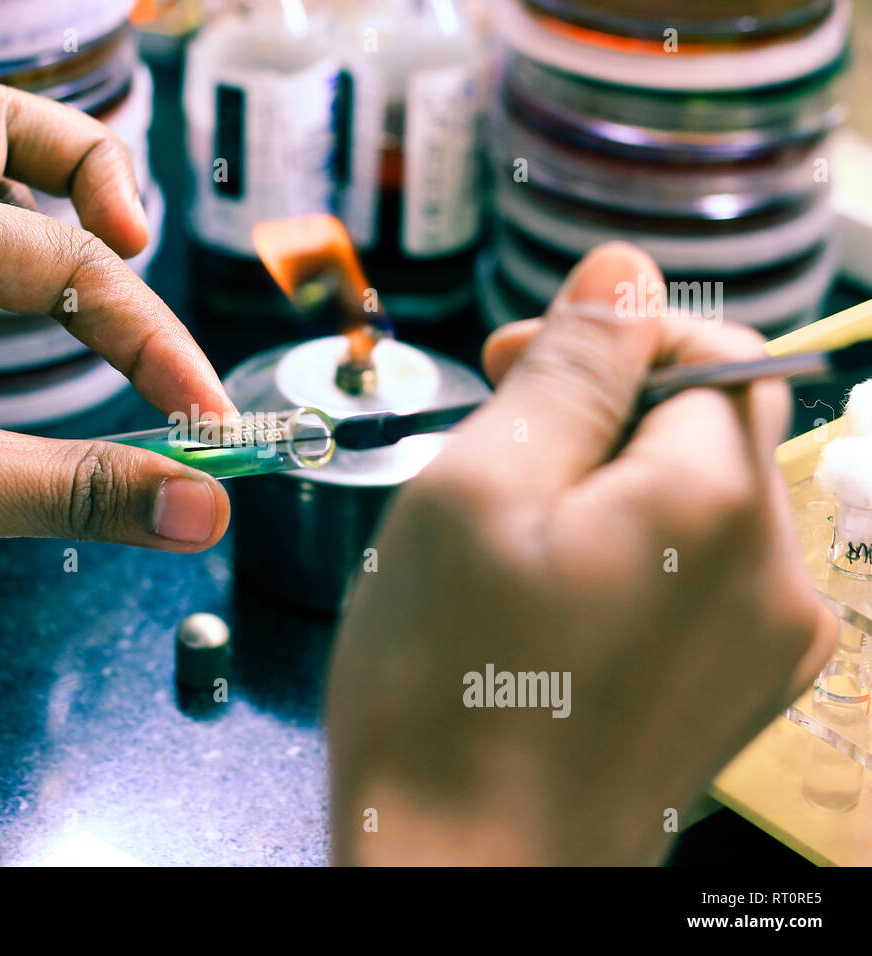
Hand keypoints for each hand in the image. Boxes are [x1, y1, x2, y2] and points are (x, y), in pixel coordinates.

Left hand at [0, 83, 232, 627]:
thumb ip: (80, 491)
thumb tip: (203, 506)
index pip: (73, 265)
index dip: (156, 343)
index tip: (206, 420)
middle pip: (4, 126)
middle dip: (90, 171)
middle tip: (137, 249)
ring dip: (32, 189)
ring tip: (93, 255)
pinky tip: (10, 305)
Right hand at [326, 242, 835, 864]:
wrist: (460, 875)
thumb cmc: (444, 683)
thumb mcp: (478, 489)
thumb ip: (566, 368)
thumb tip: (624, 271)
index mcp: (722, 503)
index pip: (712, 348)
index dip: (607, 337)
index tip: (509, 366)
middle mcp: (779, 575)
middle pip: (711, 426)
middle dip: (603, 414)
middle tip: (491, 461)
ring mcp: (767, 649)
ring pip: (701, 504)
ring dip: (609, 487)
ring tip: (507, 543)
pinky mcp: (734, 698)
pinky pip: (698, 581)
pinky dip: (629, 558)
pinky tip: (547, 606)